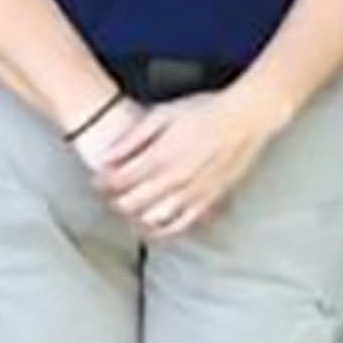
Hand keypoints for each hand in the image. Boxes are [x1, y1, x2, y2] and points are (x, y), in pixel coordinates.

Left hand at [92, 79, 293, 242]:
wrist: (247, 117)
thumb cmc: (206, 111)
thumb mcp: (163, 114)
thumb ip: (134, 138)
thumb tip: (107, 156)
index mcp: (161, 155)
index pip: (120, 180)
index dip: (103, 184)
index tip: (96, 182)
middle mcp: (176, 178)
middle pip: (133, 203)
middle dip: (115, 202)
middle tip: (108, 198)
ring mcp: (194, 192)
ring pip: (154, 218)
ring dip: (135, 219)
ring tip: (127, 213)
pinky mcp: (211, 200)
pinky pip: (182, 224)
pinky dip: (164, 231)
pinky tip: (154, 230)